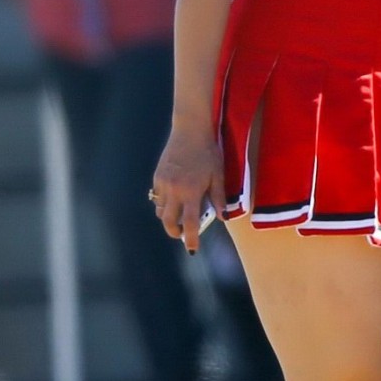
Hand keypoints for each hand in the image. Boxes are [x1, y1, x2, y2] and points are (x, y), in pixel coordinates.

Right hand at [150, 125, 224, 252]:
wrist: (190, 131)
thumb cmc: (208, 152)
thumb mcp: (218, 175)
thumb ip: (218, 198)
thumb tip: (222, 217)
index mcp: (191, 192)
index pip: (189, 223)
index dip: (191, 238)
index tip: (192, 249)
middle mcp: (174, 191)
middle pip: (168, 222)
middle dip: (175, 232)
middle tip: (182, 234)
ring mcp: (163, 183)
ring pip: (161, 210)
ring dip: (169, 217)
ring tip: (179, 214)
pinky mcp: (157, 176)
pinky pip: (157, 197)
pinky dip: (164, 202)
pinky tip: (173, 198)